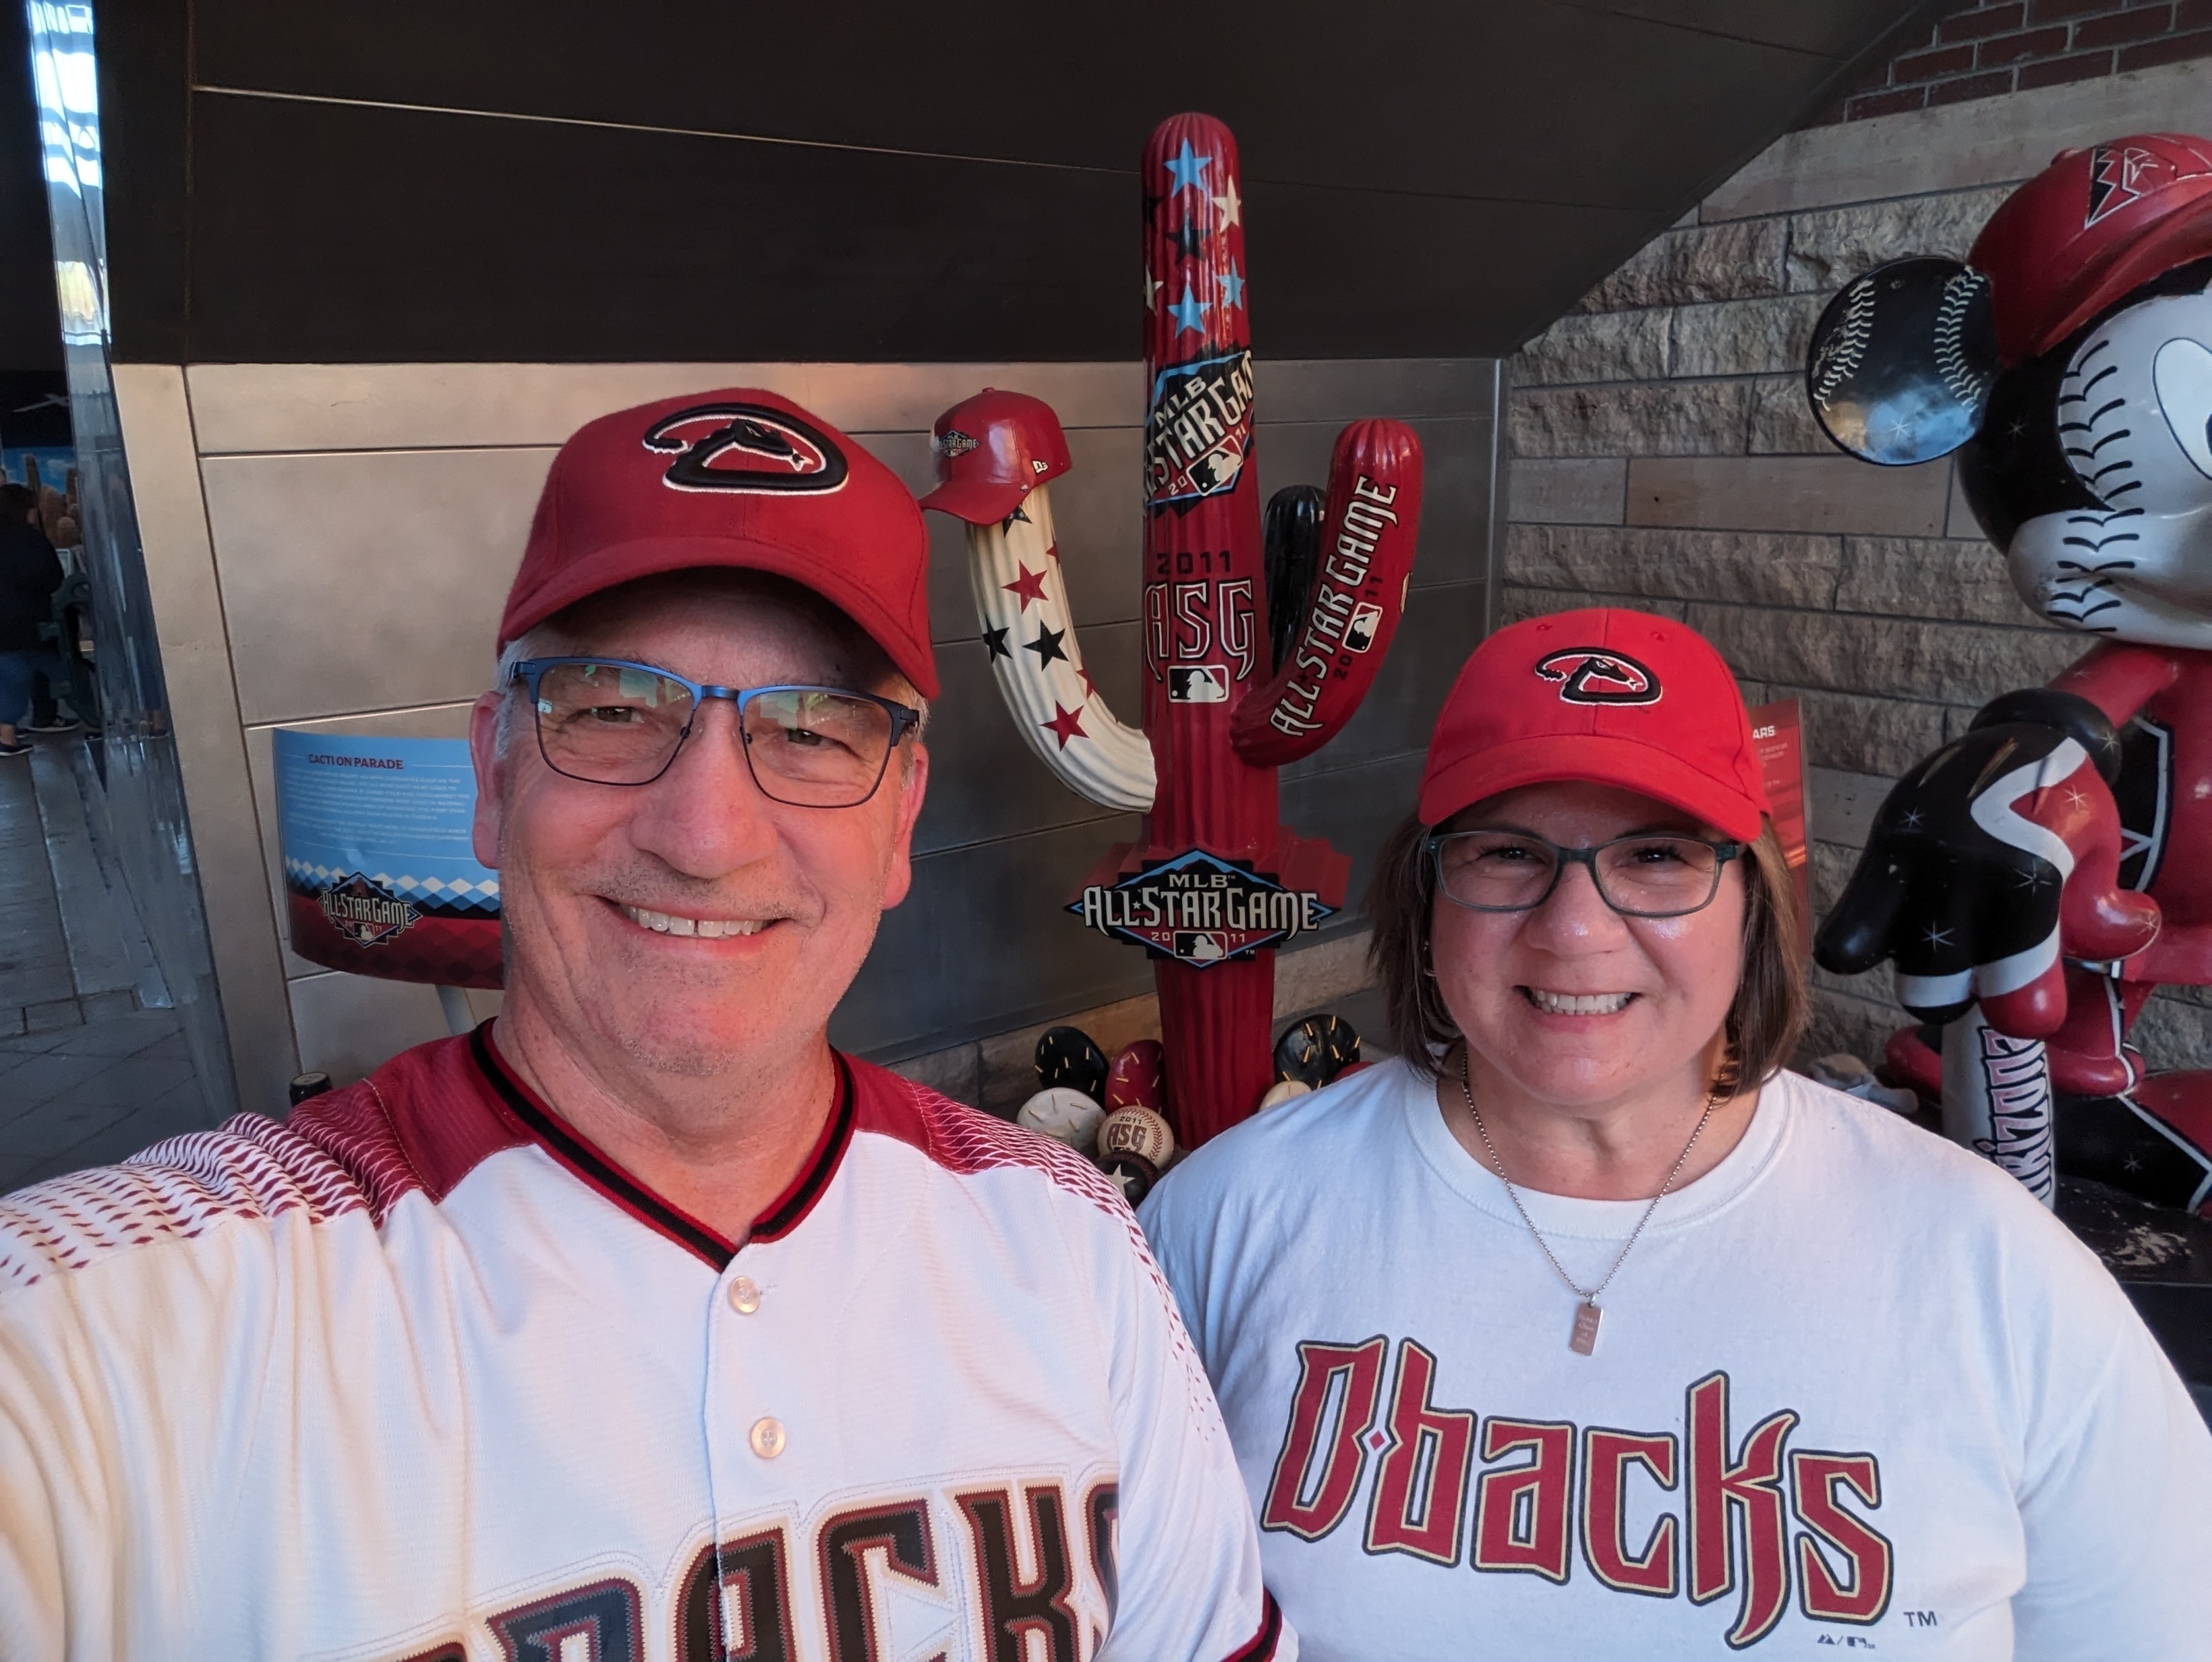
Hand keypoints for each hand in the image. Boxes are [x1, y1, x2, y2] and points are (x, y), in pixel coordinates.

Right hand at [1816, 716, 2156, 1034]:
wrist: (2021, 735)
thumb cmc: (2063, 805)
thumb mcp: (2099, 851)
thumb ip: (2100, 915)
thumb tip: (2113, 945)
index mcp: (2029, 872)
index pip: (2016, 977)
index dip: (2023, 1014)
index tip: (2028, 1017)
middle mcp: (1965, 868)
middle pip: (1940, 989)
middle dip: (1960, 1002)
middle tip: (1978, 982)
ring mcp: (1916, 857)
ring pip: (1895, 964)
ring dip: (1921, 978)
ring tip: (1943, 957)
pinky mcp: (1882, 845)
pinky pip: (1846, 928)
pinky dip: (1854, 948)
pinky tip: (1885, 940)